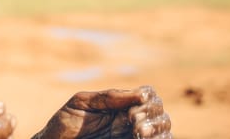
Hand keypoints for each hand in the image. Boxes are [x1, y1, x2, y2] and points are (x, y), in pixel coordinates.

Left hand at [32, 86, 170, 138]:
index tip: (132, 106)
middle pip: (160, 113)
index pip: (148, 96)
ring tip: (137, 132)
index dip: (148, 98)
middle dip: (152, 115)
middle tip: (133, 122)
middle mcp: (130, 121)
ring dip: (156, 129)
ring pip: (164, 131)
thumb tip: (140, 94)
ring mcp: (132, 136)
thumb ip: (109, 97)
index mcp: (120, 105)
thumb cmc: (65, 123)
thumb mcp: (83, 103)